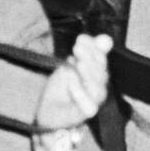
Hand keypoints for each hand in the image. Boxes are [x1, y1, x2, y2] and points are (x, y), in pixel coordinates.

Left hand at [35, 33, 111, 149]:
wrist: (49, 110)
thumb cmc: (62, 87)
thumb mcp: (71, 65)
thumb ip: (86, 52)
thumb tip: (100, 37)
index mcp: (98, 74)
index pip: (100, 59)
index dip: (92, 48)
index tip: (80, 38)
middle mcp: (100, 87)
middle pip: (101, 71)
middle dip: (89, 58)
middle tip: (76, 48)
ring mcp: (95, 101)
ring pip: (97, 87)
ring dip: (87, 73)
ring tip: (76, 63)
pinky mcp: (87, 113)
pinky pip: (89, 104)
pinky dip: (80, 91)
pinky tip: (71, 81)